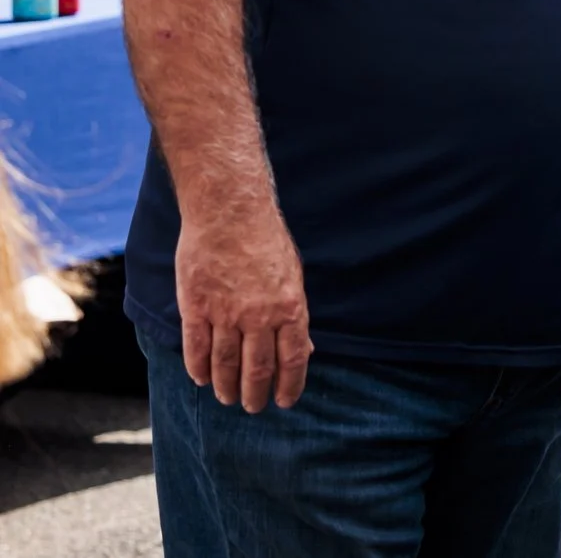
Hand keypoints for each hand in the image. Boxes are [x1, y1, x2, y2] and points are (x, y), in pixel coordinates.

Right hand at [175, 194, 312, 411]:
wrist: (229, 213)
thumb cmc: (266, 241)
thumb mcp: (293, 276)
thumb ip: (295, 314)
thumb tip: (305, 349)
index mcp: (290, 307)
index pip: (293, 359)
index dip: (290, 385)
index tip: (285, 402)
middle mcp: (259, 315)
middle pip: (258, 368)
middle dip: (256, 394)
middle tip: (253, 408)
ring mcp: (226, 313)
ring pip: (225, 364)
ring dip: (226, 386)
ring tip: (227, 399)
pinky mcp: (196, 307)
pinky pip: (196, 348)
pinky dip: (198, 368)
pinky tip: (201, 379)